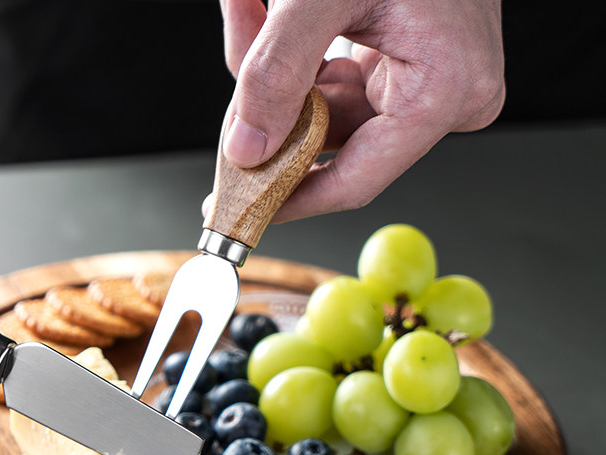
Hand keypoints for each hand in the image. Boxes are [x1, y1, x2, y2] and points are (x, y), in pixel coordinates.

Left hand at [218, 0, 504, 220]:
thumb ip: (277, 68)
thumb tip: (245, 149)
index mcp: (443, 92)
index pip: (355, 181)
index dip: (291, 200)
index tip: (242, 213)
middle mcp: (446, 98)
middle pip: (334, 143)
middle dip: (273, 115)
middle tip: (228, 102)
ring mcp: (429, 82)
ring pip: (328, 111)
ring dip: (278, 75)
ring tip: (246, 12)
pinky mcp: (410, 64)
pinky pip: (339, 83)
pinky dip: (298, 58)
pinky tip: (264, 14)